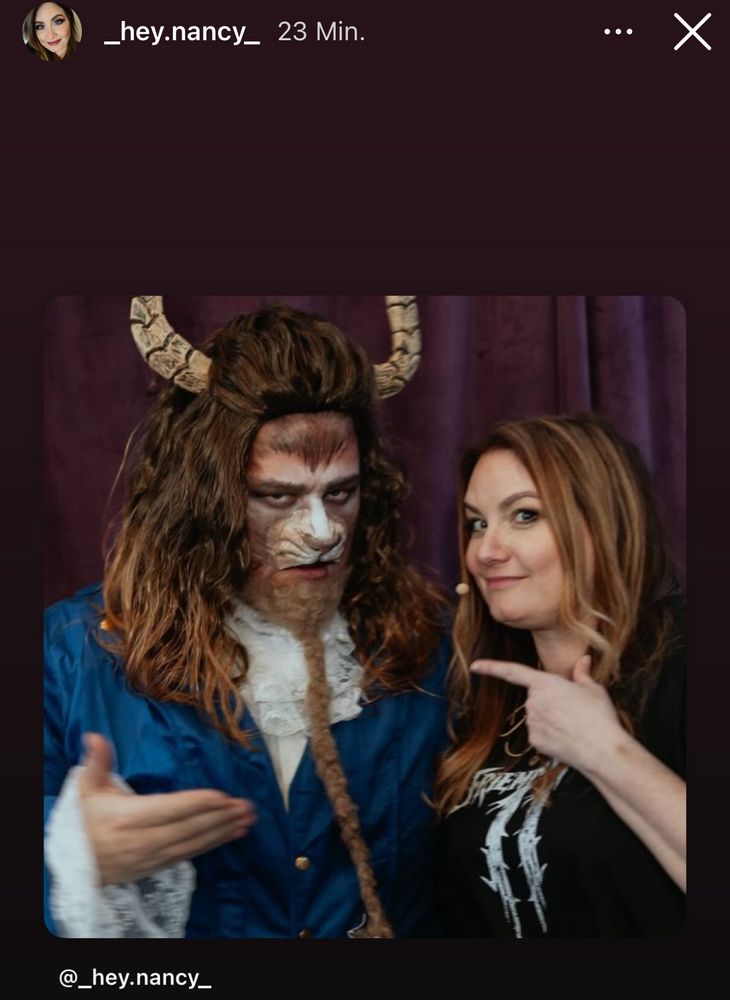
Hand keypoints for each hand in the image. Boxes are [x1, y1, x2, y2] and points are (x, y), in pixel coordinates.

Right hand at [78, 733, 256, 885]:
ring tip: (247, 819)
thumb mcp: (86, 788)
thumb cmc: (84, 821)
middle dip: (220, 817)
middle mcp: (143, 840)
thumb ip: (97, 762)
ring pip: (193, 843)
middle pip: (188, 828)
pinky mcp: (157, 867)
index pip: (169, 809)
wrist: (74, 865)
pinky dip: (213, 845)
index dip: (197, 803)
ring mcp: (152, 856)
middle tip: (247, 806)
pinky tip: (231, 834)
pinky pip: (190, 855)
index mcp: (128, 817)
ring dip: (223, 831)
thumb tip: (95, 735)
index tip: (222, 795)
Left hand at [470, 656, 628, 774]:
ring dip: (550, 719)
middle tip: (574, 710)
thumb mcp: (593, 689)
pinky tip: (568, 738)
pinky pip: (539, 734)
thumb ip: (582, 673)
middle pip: (535, 698)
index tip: (475, 666)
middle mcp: (533, 702)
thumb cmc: (599, 716)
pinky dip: (551, 735)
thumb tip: (583, 660)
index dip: (491, 668)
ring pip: (537, 717)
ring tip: (574, 725)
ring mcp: (531, 723)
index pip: (512, 671)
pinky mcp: (534, 742)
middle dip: (550, 702)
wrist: (601, 749)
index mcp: (544, 683)